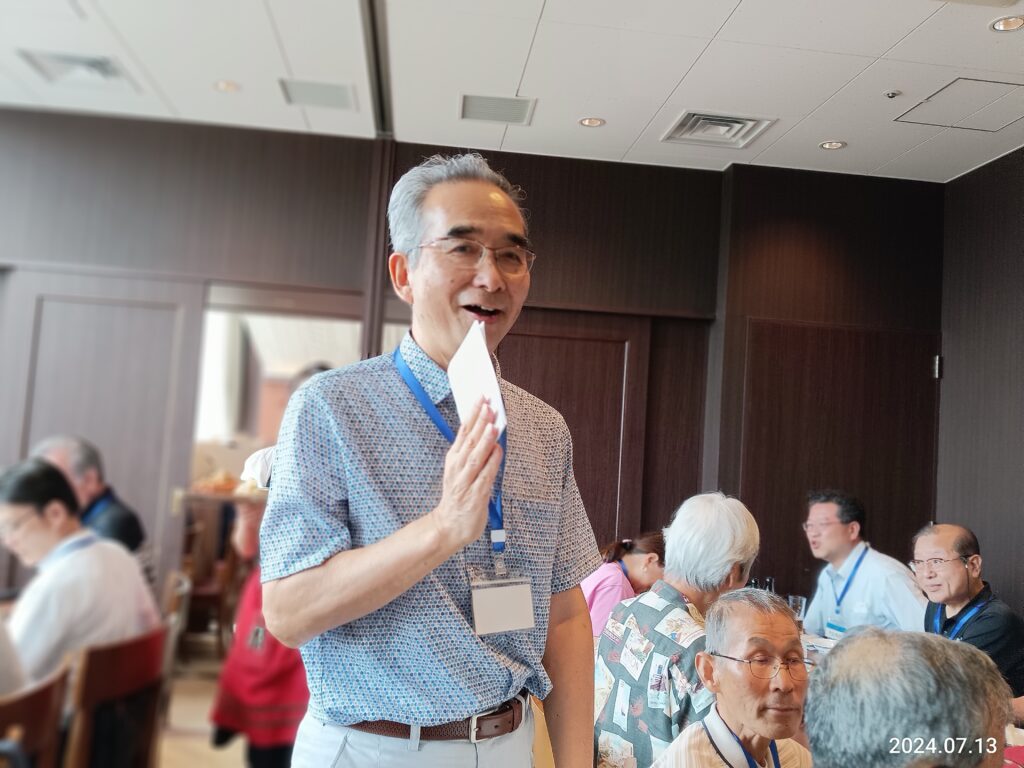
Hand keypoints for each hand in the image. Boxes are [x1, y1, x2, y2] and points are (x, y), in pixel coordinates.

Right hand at [432, 398, 502, 548]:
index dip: (473, 414)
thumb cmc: (457, 496)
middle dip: (480, 421)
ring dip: (485, 439)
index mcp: (453, 459)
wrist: (447, 527)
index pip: (463, 431)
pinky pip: (485, 476)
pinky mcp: (475, 496)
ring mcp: (465, 482)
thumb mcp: (459, 469)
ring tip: (493, 423)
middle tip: (489, 403)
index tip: (481, 398)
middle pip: (469, 440)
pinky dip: (492, 462)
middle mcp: (457, 468)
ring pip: (476, 456)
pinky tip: (498, 450)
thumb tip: (488, 431)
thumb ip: (471, 452)